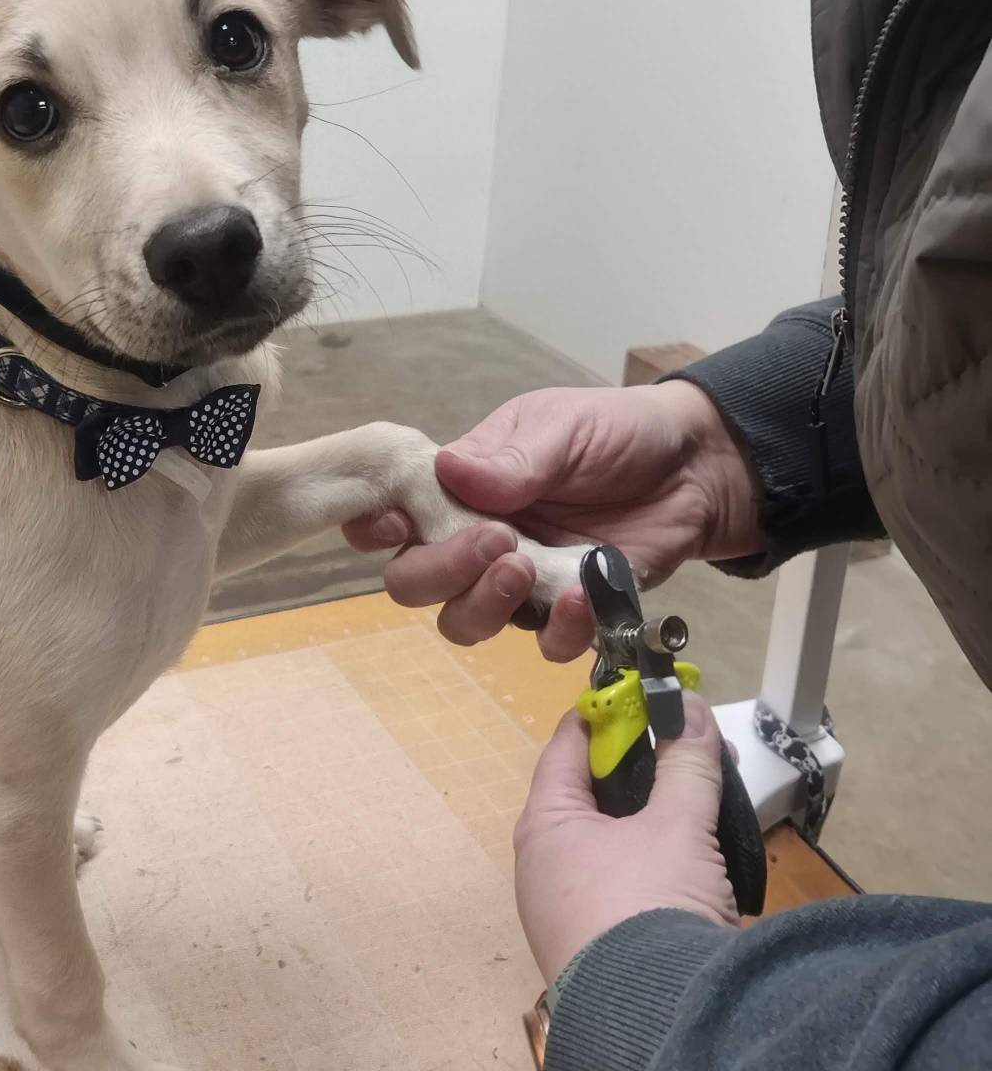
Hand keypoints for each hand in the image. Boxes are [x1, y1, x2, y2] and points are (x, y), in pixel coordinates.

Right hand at [343, 380, 760, 659]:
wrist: (696, 465)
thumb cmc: (617, 433)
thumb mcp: (561, 427)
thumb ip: (510, 459)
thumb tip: (447, 470)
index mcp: (456, 490)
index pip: (388, 517)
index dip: (375, 528)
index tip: (396, 523)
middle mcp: (473, 542)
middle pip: (413, 582)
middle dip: (438, 571)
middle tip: (494, 542)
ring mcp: (517, 583)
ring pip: (463, 623)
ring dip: (483, 604)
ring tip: (525, 568)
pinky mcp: (567, 613)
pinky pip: (542, 643)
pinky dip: (558, 629)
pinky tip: (583, 596)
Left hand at [513, 694, 737, 986]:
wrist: (656, 1021)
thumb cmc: (648, 905)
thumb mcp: (678, 825)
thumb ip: (687, 764)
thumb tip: (690, 712)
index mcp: (545, 827)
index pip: (567, 748)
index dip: (607, 716)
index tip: (644, 694)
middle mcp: (544, 868)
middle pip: (593, 796)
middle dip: (646, 769)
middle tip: (693, 747)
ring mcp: (568, 913)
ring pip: (614, 843)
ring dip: (658, 818)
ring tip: (707, 798)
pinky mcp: (600, 948)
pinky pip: (627, 885)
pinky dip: (660, 863)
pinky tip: (700, 860)